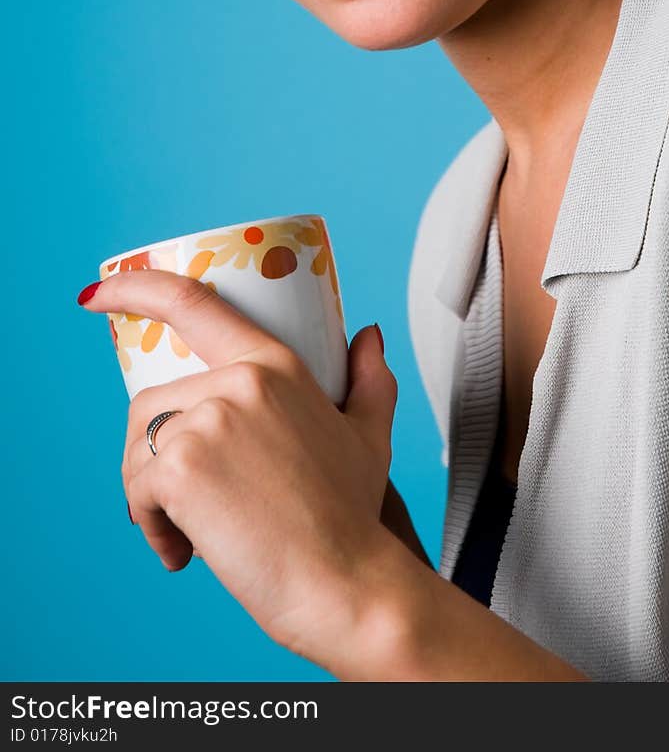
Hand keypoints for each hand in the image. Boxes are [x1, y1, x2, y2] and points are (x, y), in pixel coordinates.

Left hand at [79, 271, 397, 667]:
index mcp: (276, 365)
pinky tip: (186, 551)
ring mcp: (207, 421)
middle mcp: (239, 381)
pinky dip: (152, 528)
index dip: (134, 289)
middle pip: (154, 403)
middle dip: (157, 455)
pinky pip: (137, 491)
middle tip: (191, 506)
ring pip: (140, 449)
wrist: (347, 581)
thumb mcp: (370, 435)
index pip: (192, 303)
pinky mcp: (181, 468)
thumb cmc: (353, 516)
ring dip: (152, 497)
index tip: (97, 296)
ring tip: (194, 533)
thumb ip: (370, 380)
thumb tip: (368, 336)